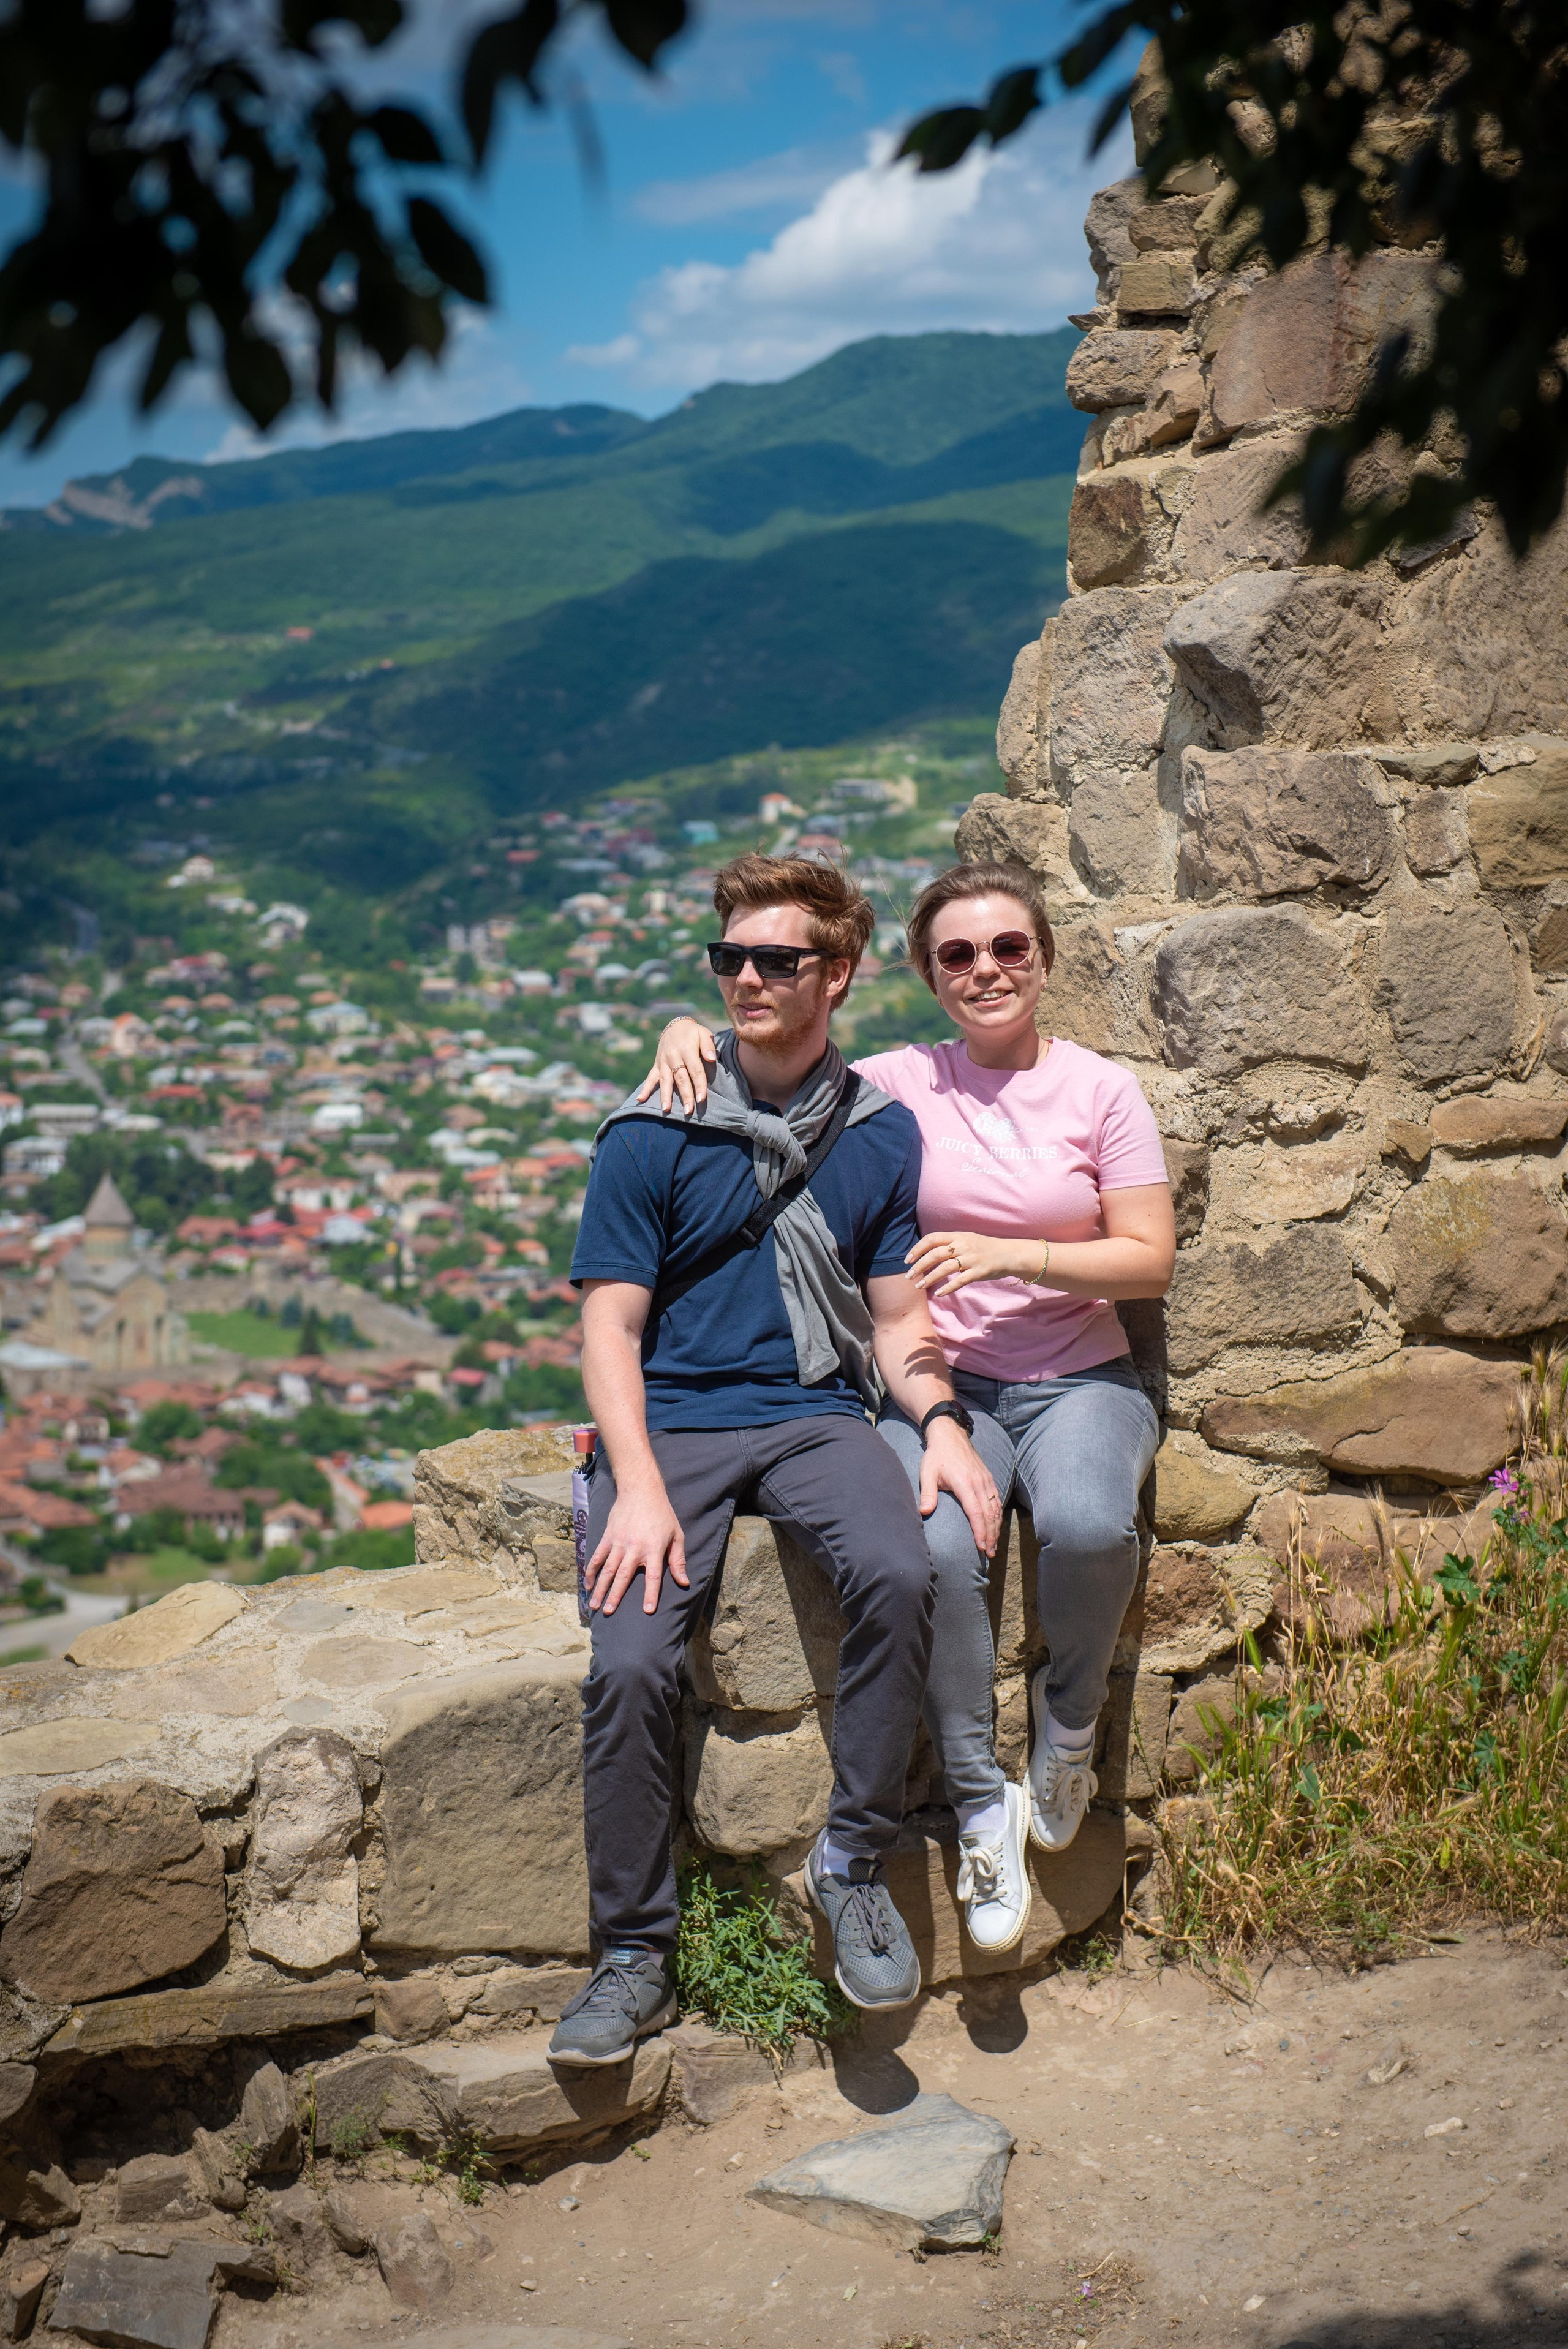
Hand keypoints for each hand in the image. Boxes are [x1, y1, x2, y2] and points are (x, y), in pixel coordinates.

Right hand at [584, 1480, 688, 1615]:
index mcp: (654, 1548)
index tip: (647, 1611)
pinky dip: (591, 1570)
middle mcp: (635, 1548)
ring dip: (600, 1588)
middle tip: (609, 1613)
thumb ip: (678, 1560)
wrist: (641, 1490)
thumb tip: (684, 1582)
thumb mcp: (677, 1535)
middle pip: (623, 1576)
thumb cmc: (662, 1514)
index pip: (653, 1577)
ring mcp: (619, 1542)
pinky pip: (597, 1556)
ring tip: (594, 1605)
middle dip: (615, 1596)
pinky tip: (588, 1584)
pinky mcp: (608, 1536)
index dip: (651, 1594)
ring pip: (607, 1569)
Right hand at [635, 1017, 716, 1113]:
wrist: (675, 1026)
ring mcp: (663, 1062)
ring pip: (665, 1081)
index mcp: (687, 1049)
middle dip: (685, 1096)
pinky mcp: (657, 1065)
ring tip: (666, 1110)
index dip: (699, 1085)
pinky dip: (645, 1089)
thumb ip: (708, 1046)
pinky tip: (640, 1099)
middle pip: (681, 1079)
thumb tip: (711, 1059)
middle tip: (688, 1112)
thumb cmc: (693, 1033)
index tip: (701, 1099)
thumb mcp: (703, 1034)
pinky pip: (650, 1078)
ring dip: (665, 1096)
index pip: (695, 1070)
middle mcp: (673, 1056)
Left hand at [906, 1229, 1044, 1297]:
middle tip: (908, 1276)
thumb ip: (948, 1244)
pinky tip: (939, 1293)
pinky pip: (960, 1280)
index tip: (907, 1260)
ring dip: (930, 1277)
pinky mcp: (979, 1271)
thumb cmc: (983, 1248)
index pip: (932, 1238)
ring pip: (945, 1267)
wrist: (1008, 1254)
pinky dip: (948, 1287)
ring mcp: (971, 1259)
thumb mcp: (966, 1239)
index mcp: (957, 1236)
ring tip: (919, 1286)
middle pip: (935, 1254)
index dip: (918, 1249)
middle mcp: (963, 1245)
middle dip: (919, 1265)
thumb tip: (927, 1252)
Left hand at [918, 1420, 1002, 1557]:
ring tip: (993, 1545)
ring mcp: (986, 1480)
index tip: (980, 1547)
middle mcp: (979, 1483)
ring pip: (995, 1508)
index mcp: (964, 1483)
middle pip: (989, 1514)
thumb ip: (928, 1493)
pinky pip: (997, 1500)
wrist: (950, 1434)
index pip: (976, 1513)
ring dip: (996, 1528)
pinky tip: (996, 1526)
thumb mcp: (927, 1473)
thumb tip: (923, 1512)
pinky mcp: (988, 1478)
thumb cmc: (936, 1455)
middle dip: (990, 1536)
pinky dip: (998, 1516)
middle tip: (989, 1553)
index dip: (979, 1531)